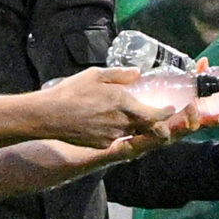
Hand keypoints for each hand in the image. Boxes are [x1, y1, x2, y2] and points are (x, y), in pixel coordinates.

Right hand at [36, 67, 171, 147]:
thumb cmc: (71, 92)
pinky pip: (115, 138)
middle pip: (146, 126)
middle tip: (152, 114)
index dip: (166, 113)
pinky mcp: (101, 145)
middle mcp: (122, 123)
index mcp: (124, 103)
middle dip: (152, 121)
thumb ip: (120, 74)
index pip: (156, 115)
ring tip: (118, 113)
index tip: (170, 109)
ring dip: (131, 124)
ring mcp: (112, 136)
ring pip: (130, 131)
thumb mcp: (96, 74)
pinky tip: (101, 121)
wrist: (49, 116)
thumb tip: (137, 74)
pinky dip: (114, 131)